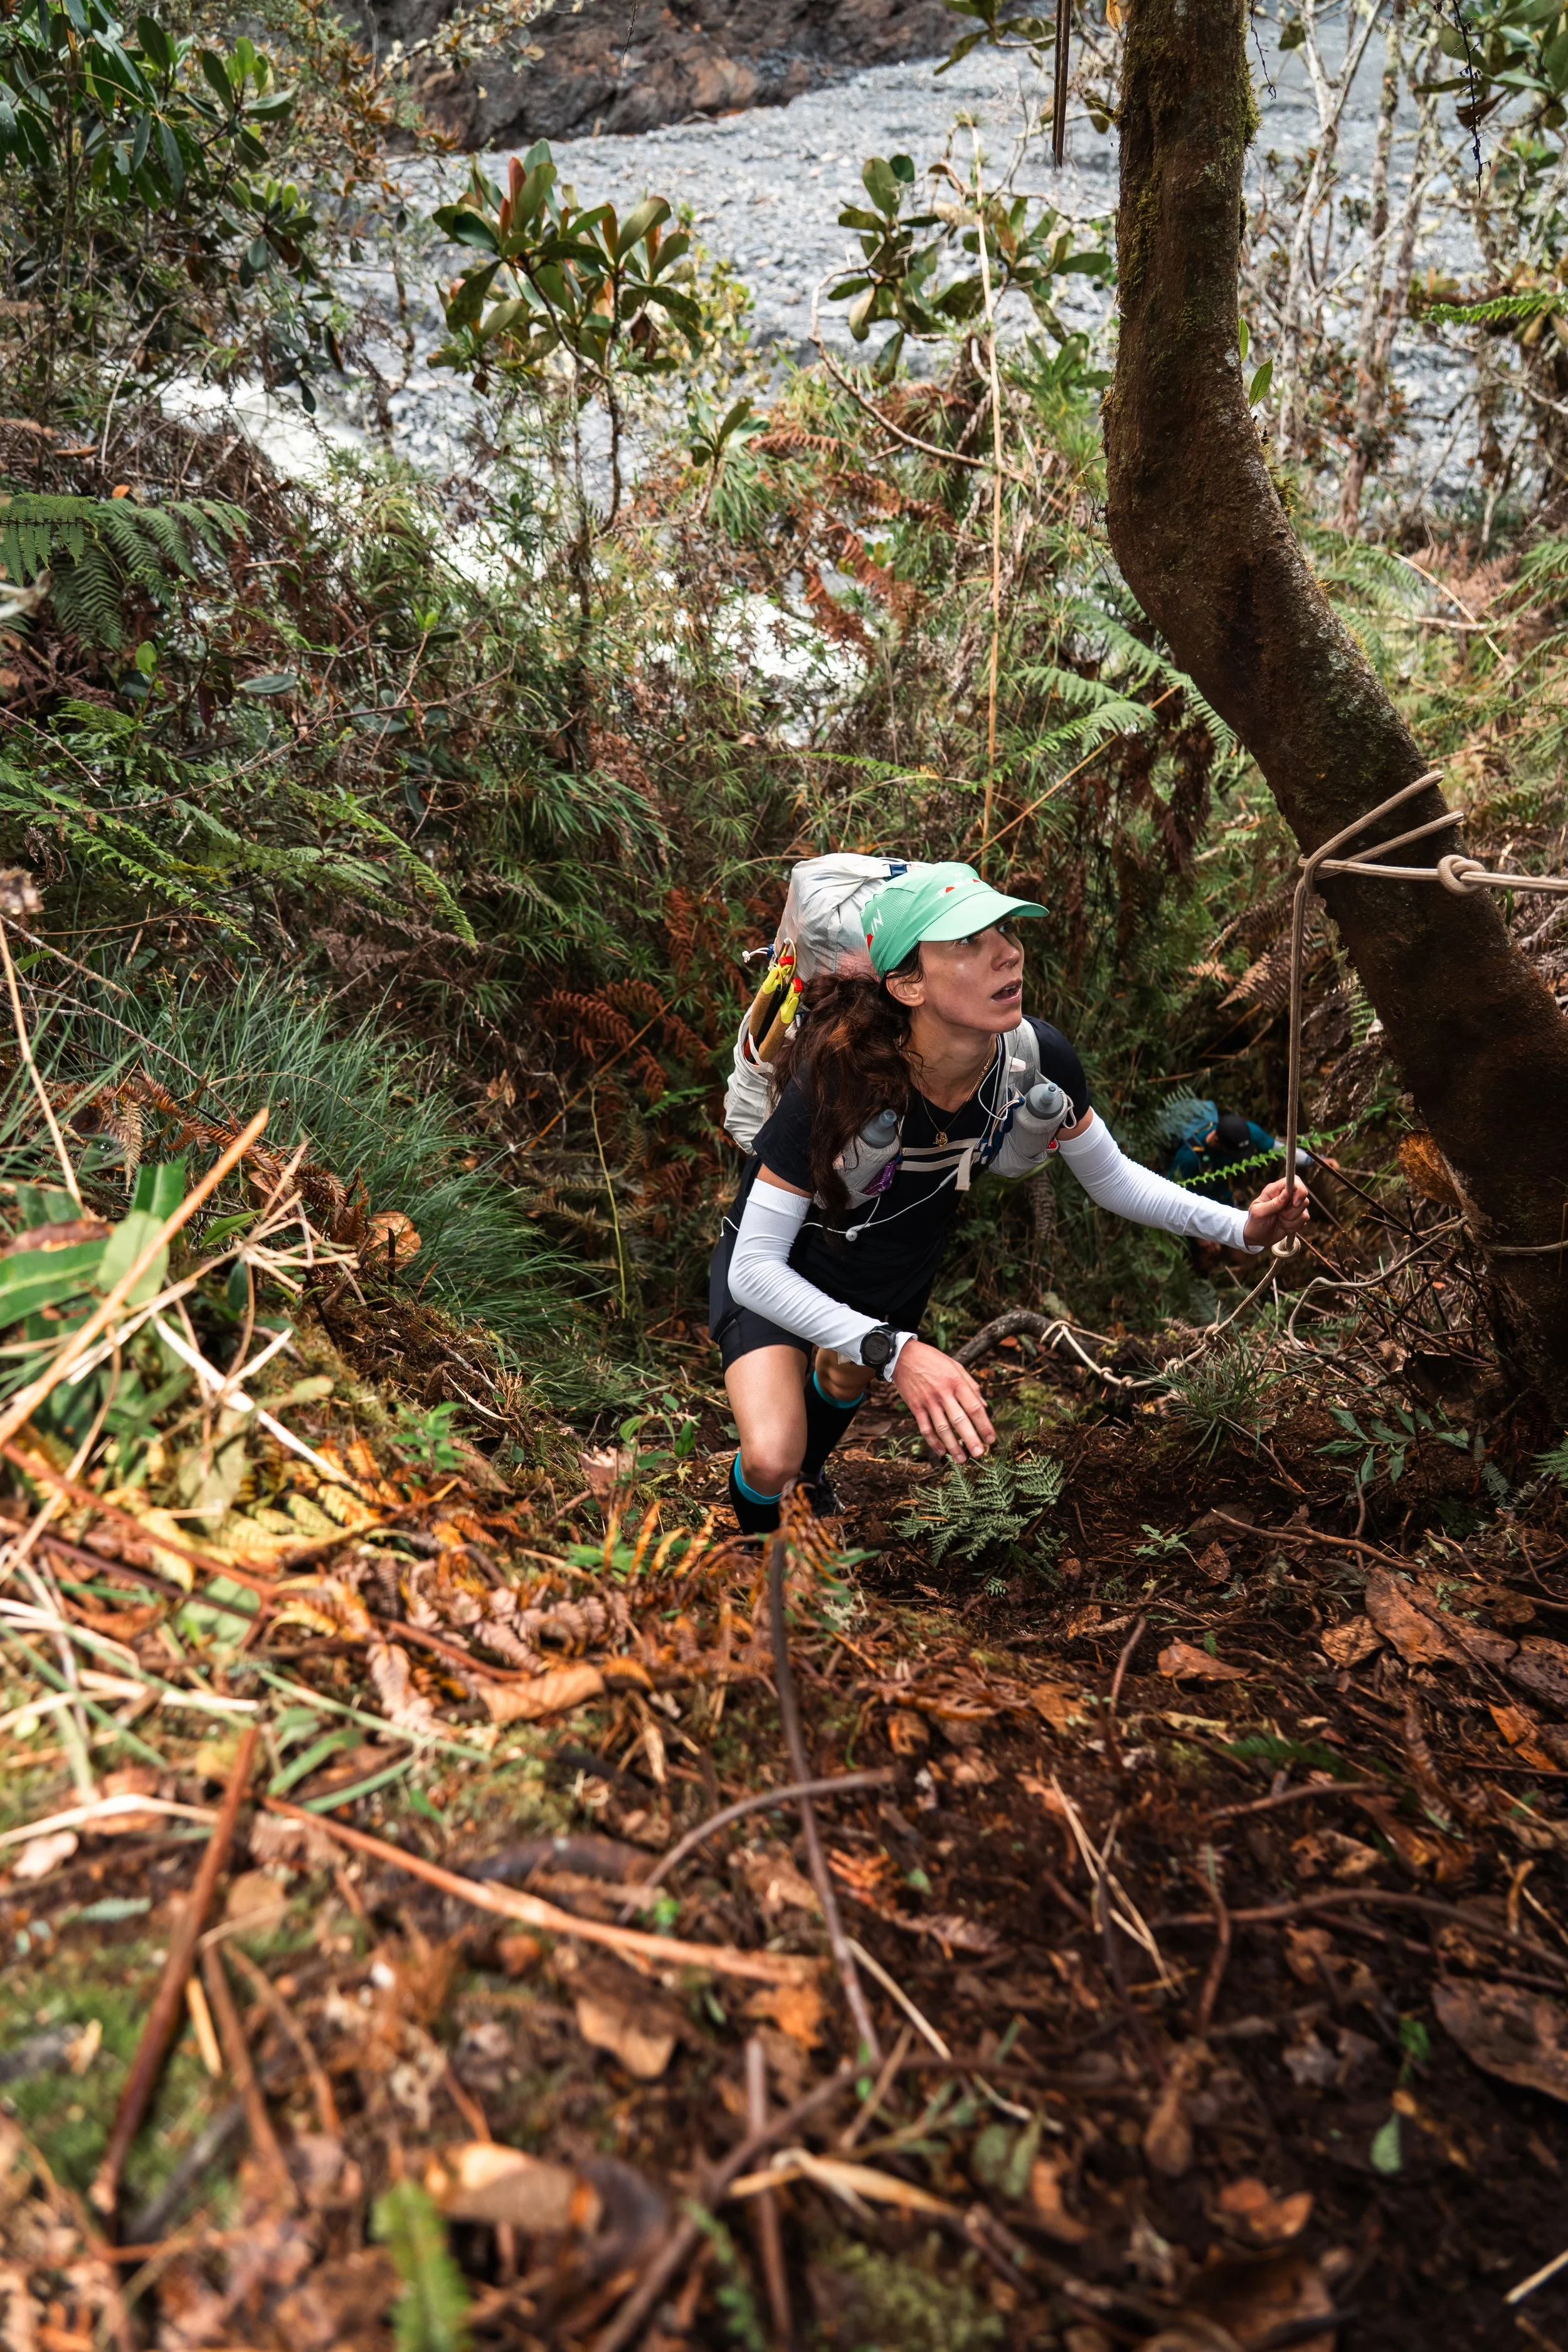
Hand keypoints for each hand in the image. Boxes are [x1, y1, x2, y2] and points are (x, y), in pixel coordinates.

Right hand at [891, 1339, 995, 1460]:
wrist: (903, 1356)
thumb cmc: (933, 1360)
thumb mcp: (956, 1366)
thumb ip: (971, 1385)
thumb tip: (984, 1406)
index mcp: (957, 1382)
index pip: (974, 1407)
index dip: (984, 1425)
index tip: (991, 1439)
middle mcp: (943, 1393)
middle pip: (960, 1421)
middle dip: (971, 1439)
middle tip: (980, 1454)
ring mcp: (928, 1401)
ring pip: (942, 1428)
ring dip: (953, 1446)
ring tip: (962, 1460)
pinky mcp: (915, 1407)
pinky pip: (925, 1428)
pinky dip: (933, 1442)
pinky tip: (941, 1452)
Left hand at [1244, 1175, 1310, 1249]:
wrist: (1257, 1238)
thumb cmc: (1255, 1222)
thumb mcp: (1259, 1212)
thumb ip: (1273, 1203)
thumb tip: (1287, 1193)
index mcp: (1275, 1190)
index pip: (1294, 1181)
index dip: (1299, 1190)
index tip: (1295, 1203)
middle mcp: (1286, 1196)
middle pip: (1303, 1198)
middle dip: (1293, 1211)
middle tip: (1280, 1215)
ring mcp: (1293, 1207)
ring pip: (1304, 1211)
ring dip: (1292, 1220)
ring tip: (1280, 1221)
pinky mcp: (1297, 1217)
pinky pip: (1304, 1221)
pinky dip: (1294, 1226)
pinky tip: (1284, 1227)